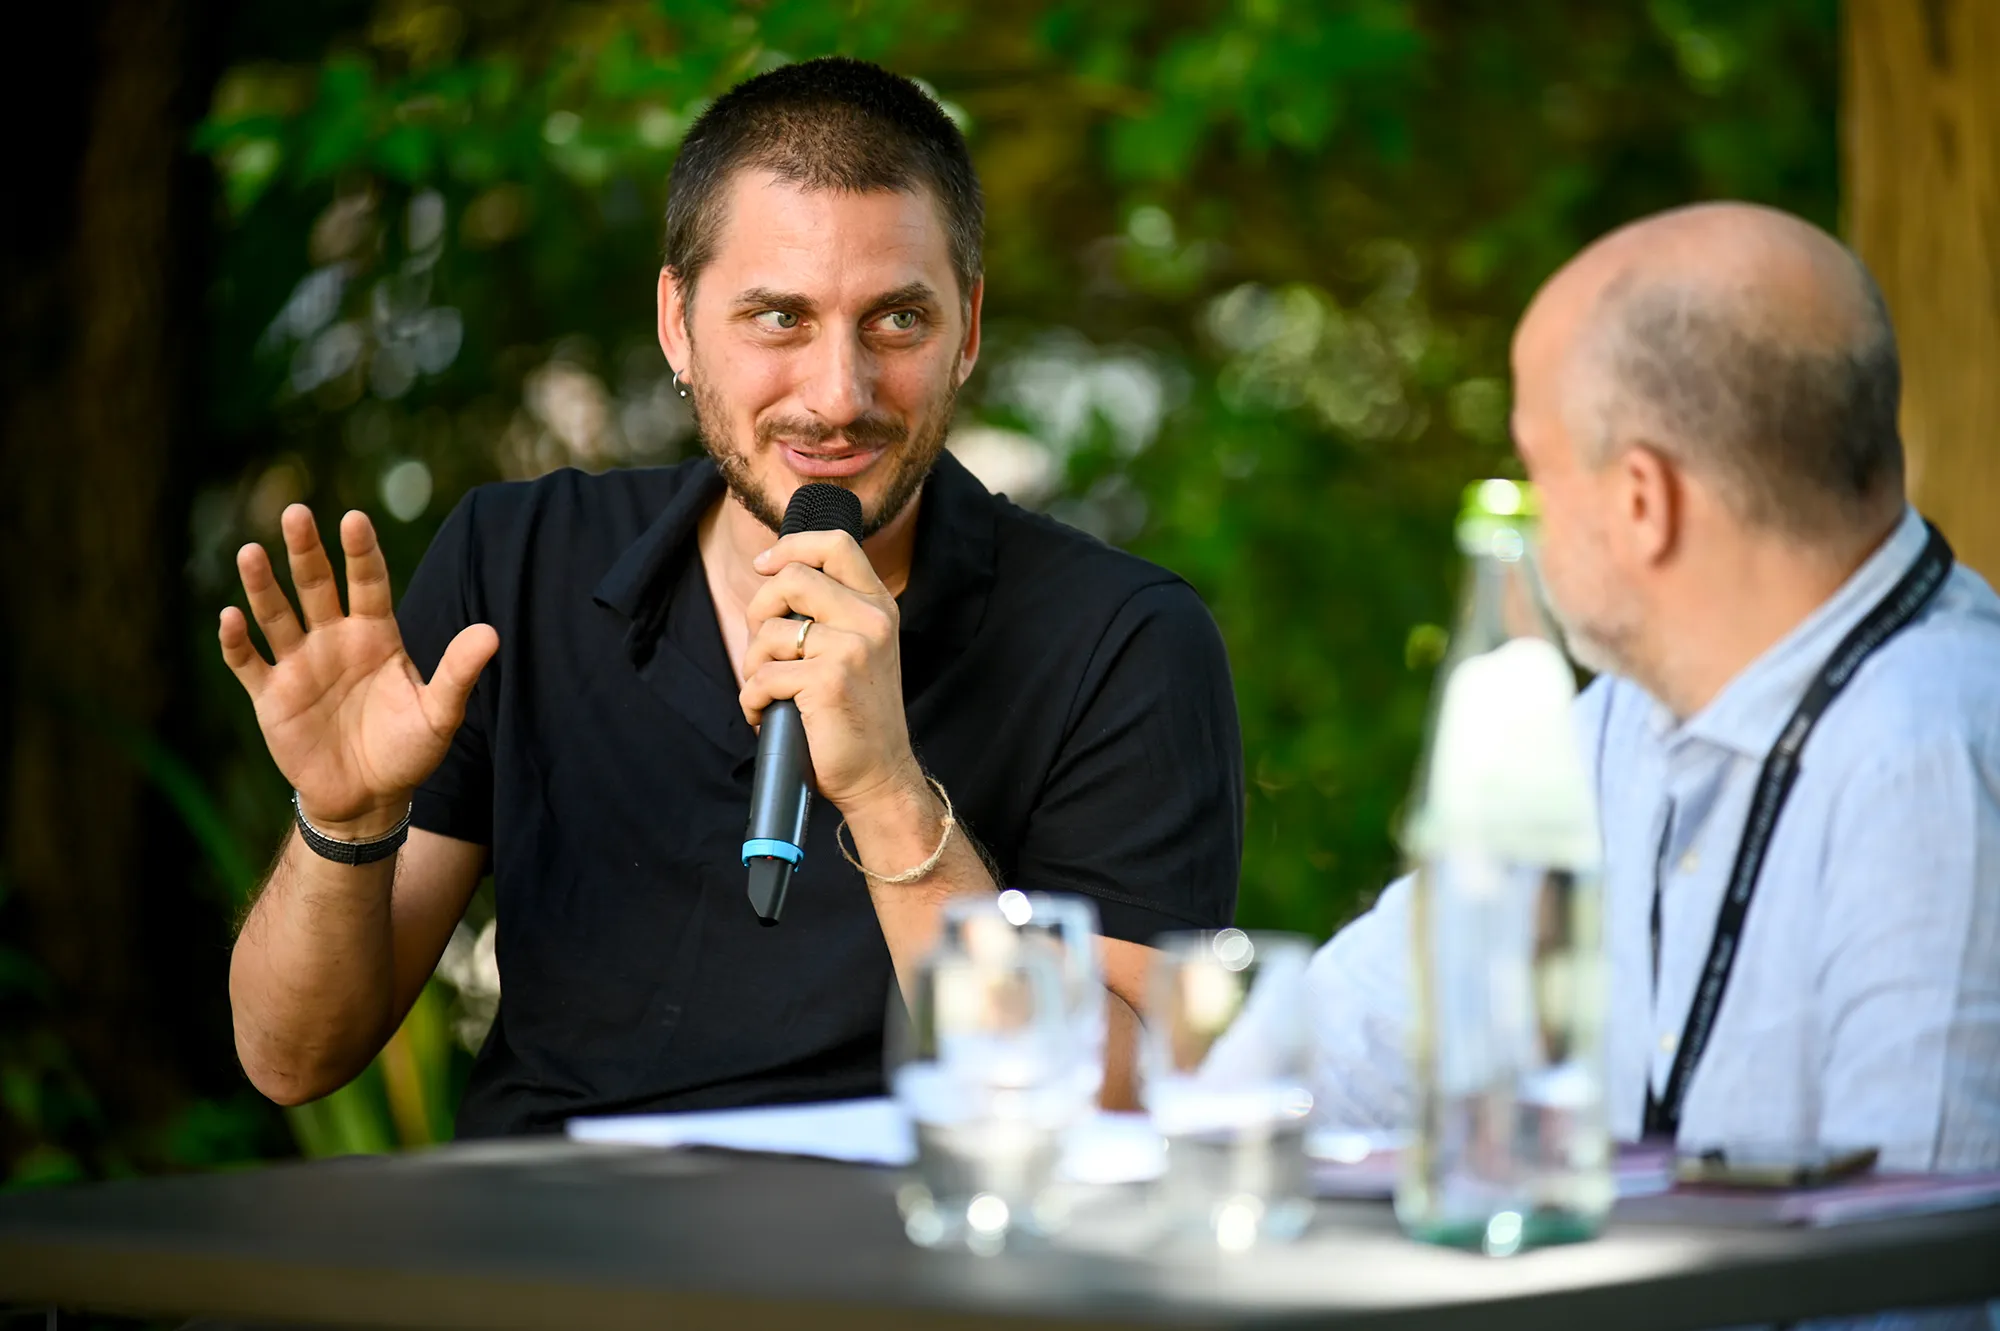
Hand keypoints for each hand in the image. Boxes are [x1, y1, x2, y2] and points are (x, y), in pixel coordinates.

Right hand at [218, 504, 497, 837]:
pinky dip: (237, 642)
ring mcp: (299, 665)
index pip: (369, 583)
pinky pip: (249, 663)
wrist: (368, 798)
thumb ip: (459, 673)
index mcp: (376, 634)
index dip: (361, 553)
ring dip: (262, 586)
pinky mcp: (271, 696)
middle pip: (317, 586)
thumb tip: (492, 633)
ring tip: (251, 552)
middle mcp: (334, 639)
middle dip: (306, 551)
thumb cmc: (408, 750)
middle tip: (296, 513)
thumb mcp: (439, 714)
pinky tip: (230, 616)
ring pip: (276, 615)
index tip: (355, 519)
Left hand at [738, 531, 920, 813]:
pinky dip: (753, 700)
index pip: (835, 544)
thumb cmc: (857, 714)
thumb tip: (773, 577)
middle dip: (759, 611)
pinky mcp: (828, 681)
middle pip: (792, 578)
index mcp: (878, 605)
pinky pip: (762, 677)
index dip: (792, 546)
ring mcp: (852, 648)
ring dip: (753, 666)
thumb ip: (831, 611)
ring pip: (769, 633)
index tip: (766, 566)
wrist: (880, 774)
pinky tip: (767, 715)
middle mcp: (870, 620)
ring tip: (768, 691)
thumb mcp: (859, 648)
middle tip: (762, 649)